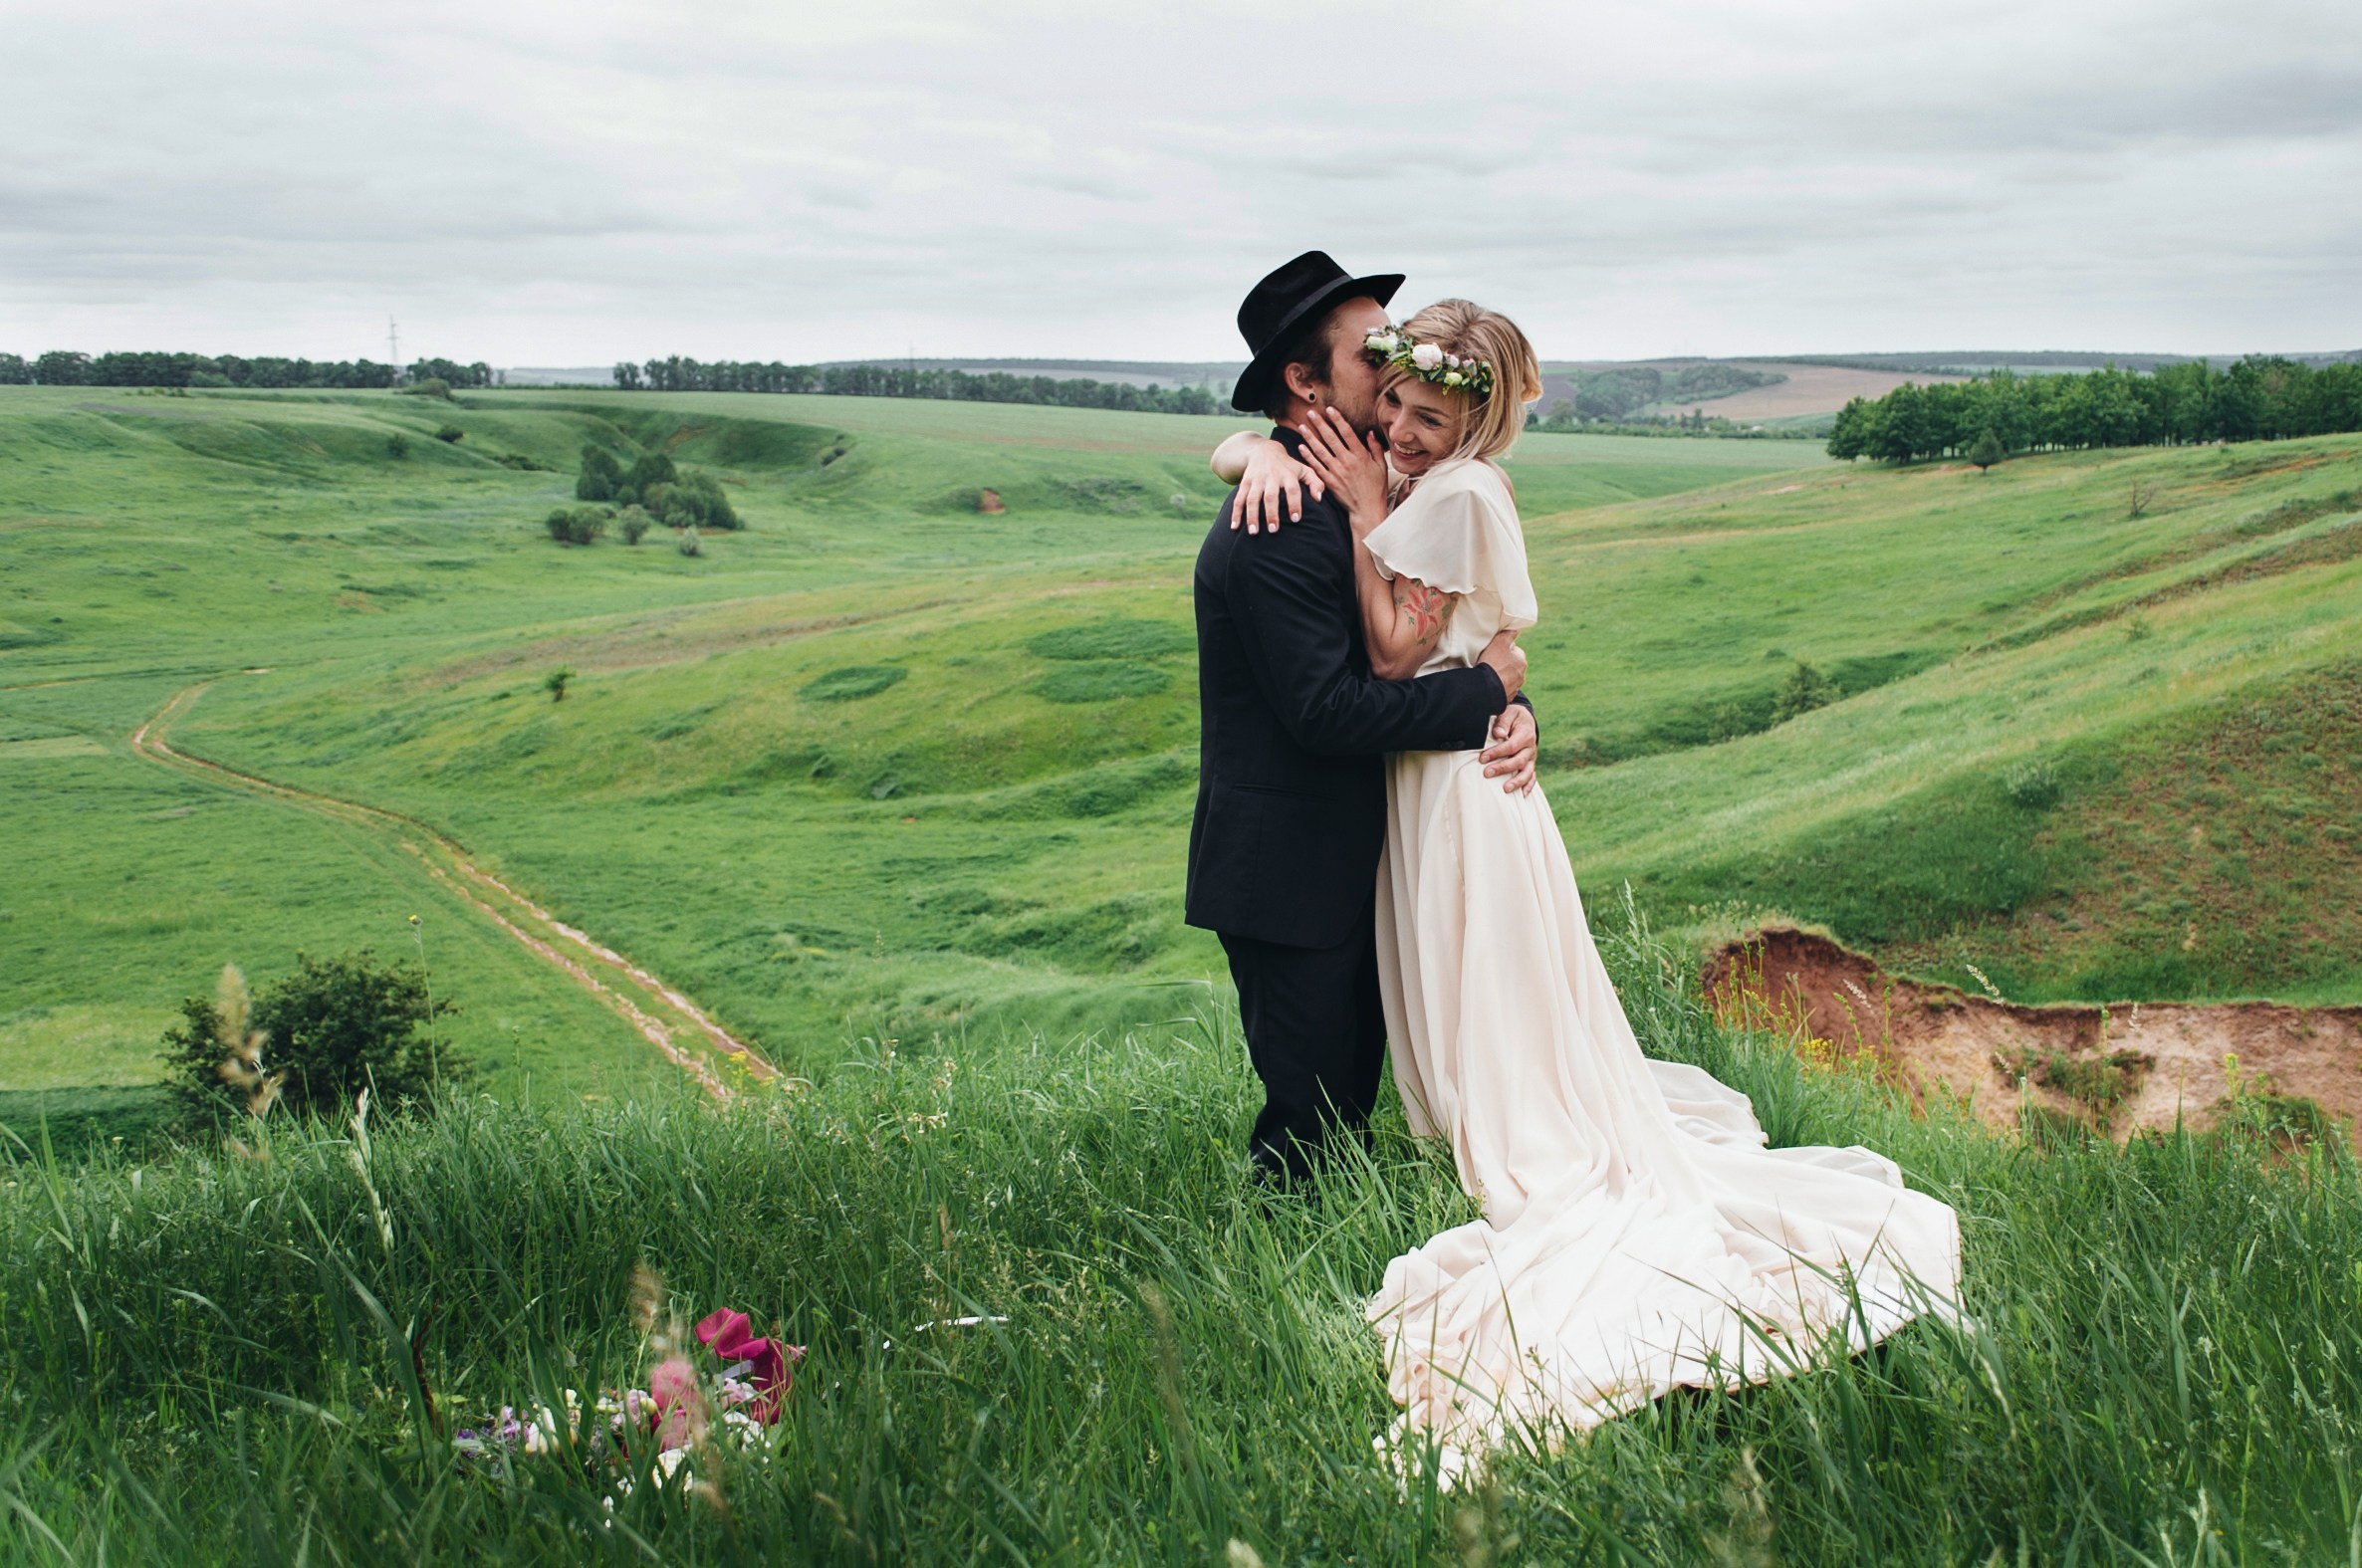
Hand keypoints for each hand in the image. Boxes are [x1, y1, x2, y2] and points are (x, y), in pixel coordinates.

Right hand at [1228, 440, 1322, 533]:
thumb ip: (1315, 482)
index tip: (1296, 519)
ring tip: (1253, 533)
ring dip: (1252, 516)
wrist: (1264, 450)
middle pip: (1270, 495)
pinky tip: (1234, 527)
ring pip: (1252, 498)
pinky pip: (1238, 499)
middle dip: (1271, 513)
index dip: (1294, 503)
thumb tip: (1319, 499)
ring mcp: (1256, 480)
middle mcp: (1271, 476)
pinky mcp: (1244, 482)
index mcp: (1288, 474)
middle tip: (1273, 530)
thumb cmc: (1289, 466)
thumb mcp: (1304, 469)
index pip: (1292, 489)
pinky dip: (1235, 513)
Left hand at [1295, 406, 1388, 534]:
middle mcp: (1347, 461)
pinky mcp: (1329, 481)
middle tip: (1310, 413)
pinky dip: (1308, 457)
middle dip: (1320, 424)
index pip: (1347, 433)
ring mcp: (1337, 472)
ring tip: (1302, 427)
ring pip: (1321, 451)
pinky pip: (1316, 467)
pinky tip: (1301, 447)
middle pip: (1331, 439)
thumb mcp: (1381, 466)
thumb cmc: (1375, 488)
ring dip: (1310, 438)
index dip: (1337, 419)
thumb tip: (1369, 432)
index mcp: (1360, 456)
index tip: (1329, 409)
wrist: (1367, 509)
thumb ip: (1375, 448)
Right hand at [1477, 629, 1524, 705]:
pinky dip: (1498, 688)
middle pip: (1512, 666)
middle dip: (1504, 665)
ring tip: (1489, 675)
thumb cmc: (1493, 663)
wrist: (1486, 688)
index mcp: (1521, 661)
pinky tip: (1490, 685)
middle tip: (1491, 663)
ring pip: (1509, 679)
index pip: (1515, 652)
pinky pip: (1503, 690)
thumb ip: (1508, 634)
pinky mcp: (1507, 698)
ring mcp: (1515, 688)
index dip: (1505, 650)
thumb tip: (1515, 630)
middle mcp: (1521, 675)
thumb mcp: (1499, 642)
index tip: (1495, 652)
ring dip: (1501, 677)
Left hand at [1479, 704, 1537, 794]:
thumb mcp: (1509, 713)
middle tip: (1486, 773)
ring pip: (1527, 772)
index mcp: (1526, 734)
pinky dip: (1528, 787)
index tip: (1482, 758)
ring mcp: (1532, 759)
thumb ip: (1503, 722)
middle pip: (1519, 761)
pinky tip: (1521, 796)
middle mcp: (1530, 748)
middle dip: (1502, 768)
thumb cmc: (1513, 717)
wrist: (1525, 720)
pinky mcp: (1531, 765)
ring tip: (1505, 789)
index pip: (1511, 745)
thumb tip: (1498, 733)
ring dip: (1517, 782)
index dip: (1497, 752)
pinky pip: (1532, 778)